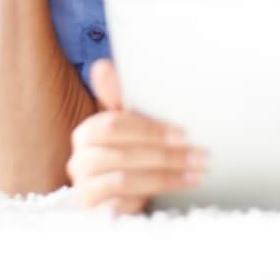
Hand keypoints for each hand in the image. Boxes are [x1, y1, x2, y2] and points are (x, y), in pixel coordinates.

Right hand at [67, 59, 206, 213]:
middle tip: (199, 156)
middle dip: (166, 156)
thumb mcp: (130, 125)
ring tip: (195, 174)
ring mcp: (84, 189)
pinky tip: (172, 192)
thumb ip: (120, 97)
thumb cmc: (128, 152)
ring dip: (165, 177)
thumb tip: (103, 66)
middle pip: (123, 154)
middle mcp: (79, 160)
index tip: (184, 134)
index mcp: (87, 132)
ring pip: (125, 180)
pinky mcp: (93, 214)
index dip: (151, 130)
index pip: (116, 125)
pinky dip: (148, 197)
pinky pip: (121, 205)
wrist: (117, 197)